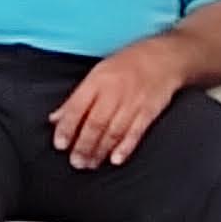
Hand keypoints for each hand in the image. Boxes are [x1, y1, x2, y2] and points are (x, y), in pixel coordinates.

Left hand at [49, 34, 186, 169]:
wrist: (164, 58)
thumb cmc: (126, 64)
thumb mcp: (97, 73)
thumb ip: (77, 97)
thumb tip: (56, 118)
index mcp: (97, 81)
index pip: (77, 108)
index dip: (67, 128)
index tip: (60, 144)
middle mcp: (114, 92)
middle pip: (95, 123)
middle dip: (84, 145)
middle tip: (75, 162)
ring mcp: (133, 103)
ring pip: (113, 131)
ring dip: (101, 150)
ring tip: (91, 164)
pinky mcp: (149, 111)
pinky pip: (136, 132)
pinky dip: (126, 147)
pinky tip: (116, 159)